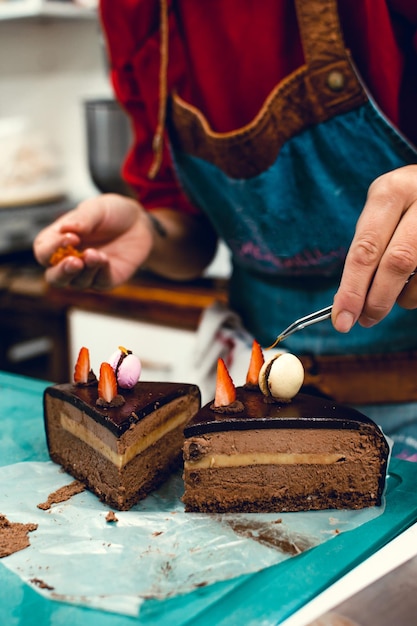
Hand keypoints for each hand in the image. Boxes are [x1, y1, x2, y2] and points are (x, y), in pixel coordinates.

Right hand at [33, 194, 153, 289]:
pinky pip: (99, 283)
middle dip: (62, 272)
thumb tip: (66, 229)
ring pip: (76, 283)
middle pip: (54, 278)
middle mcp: (68, 261)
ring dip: (85, 269)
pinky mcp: (106, 280)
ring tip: (95, 254)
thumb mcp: (97, 208)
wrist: (138, 222)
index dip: (51, 249)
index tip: (71, 237)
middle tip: (74, 261)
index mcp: (57, 241)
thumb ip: (82, 219)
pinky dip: (100, 272)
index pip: (43, 253)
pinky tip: (105, 259)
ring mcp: (87, 273)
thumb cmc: (110, 213)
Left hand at [333, 164, 416, 331]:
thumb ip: (367, 249)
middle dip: (376, 300)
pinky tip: (414, 284)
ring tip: (397, 294)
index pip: (365, 249)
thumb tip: (347, 301)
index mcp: (391, 193)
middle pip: (396, 263)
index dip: (351, 289)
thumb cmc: (405, 206)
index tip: (340, 319)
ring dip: (404, 298)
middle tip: (366, 320)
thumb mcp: (383, 212)